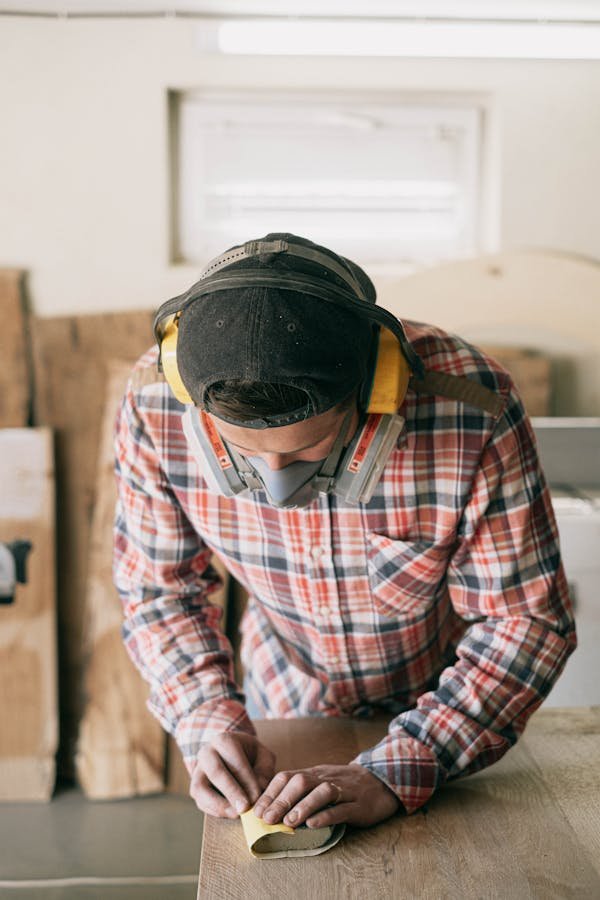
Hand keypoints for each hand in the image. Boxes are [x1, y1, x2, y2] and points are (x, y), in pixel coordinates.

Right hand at [190, 732, 275, 818]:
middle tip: (244, 808)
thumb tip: (259, 790)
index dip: (246, 780)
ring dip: (220, 804)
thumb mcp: (262, 756)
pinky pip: (200, 801)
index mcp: (224, 740)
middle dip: (231, 792)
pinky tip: (230, 814)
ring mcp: (197, 771)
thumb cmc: (250, 756)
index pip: (234, 760)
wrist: (230, 755)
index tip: (256, 797)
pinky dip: (215, 811)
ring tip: (236, 814)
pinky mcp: (195, 788)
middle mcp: (207, 753)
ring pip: (201, 789)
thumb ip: (264, 770)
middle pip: (216, 772)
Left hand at [252, 763, 399, 829]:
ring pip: (322, 792)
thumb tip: (270, 808)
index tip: (257, 811)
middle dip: (282, 800)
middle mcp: (327, 778)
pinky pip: (342, 808)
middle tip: (268, 819)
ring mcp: (344, 790)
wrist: (381, 781)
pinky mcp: (360, 805)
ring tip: (289, 822)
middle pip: (301, 782)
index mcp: (314, 773)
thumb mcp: (321, 782)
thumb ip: (300, 791)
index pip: (287, 776)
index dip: (271, 793)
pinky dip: (327, 815)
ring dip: (303, 806)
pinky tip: (314, 824)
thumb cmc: (344, 786)